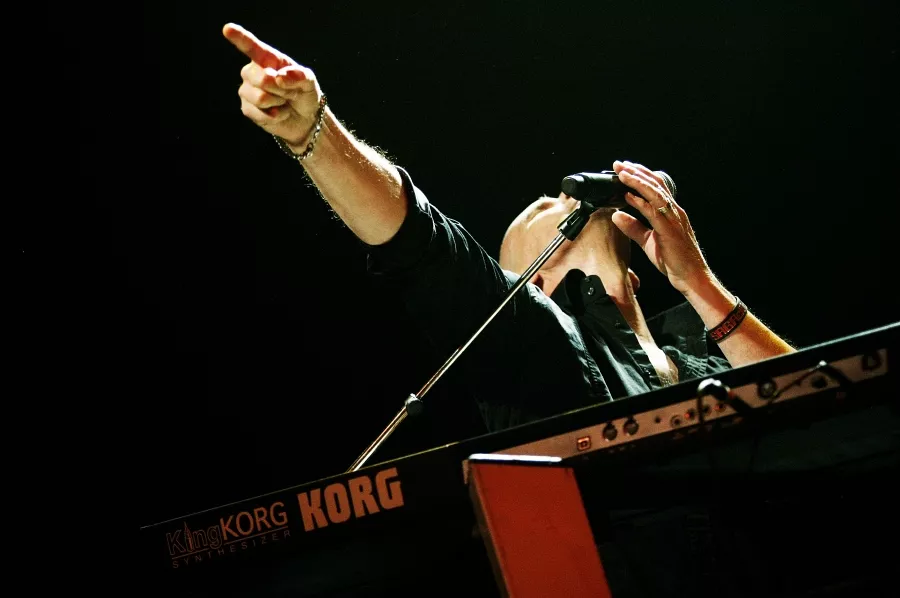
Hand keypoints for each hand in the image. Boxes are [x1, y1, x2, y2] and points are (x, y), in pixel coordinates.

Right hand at [222, 23, 322, 145]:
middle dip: (281, 90)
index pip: (252, 47)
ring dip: (278, 103)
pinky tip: (278, 113)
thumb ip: (300, 75)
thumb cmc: (304, 93)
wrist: (305, 118)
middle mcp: (252, 72)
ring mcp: (247, 90)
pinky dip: (275, 116)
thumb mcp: (309, 81)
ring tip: (283, 102)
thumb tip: (280, 76)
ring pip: (260, 98)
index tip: (228, 28)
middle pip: (262, 79)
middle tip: (290, 93)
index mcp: (267, 59)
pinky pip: (258, 113)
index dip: (240, 38)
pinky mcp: (247, 108)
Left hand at [610, 160, 711, 294]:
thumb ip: (633, 227)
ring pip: (655, 192)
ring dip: (637, 181)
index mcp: (671, 212)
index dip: (640, 176)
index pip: (655, 187)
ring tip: (622, 172)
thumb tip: (616, 215)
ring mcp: (674, 218)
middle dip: (636, 172)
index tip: (623, 169)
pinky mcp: (669, 229)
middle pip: (655, 184)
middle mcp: (674, 211)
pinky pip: (654, 210)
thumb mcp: (648, 241)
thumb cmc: (674, 260)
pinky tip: (628, 195)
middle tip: (619, 164)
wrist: (691, 277)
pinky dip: (641, 201)